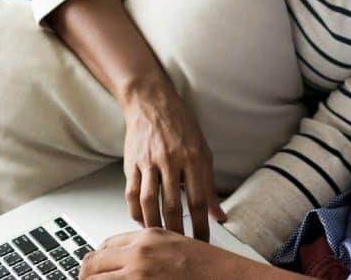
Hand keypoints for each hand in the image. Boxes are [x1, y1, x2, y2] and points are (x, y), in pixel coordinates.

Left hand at [78, 229, 286, 279]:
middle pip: (92, 262)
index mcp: (147, 236)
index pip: (105, 245)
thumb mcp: (175, 244)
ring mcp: (139, 274)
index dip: (97, 260)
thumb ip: (149, 246)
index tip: (94, 269)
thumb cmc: (207, 265)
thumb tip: (128, 255)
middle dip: (86, 275)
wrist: (226, 276)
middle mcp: (139, 253)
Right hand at [121, 81, 226, 240]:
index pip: (198, 200)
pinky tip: (142, 221)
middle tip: (181, 247)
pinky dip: (136, 212)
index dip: (200, 225)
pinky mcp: (132, 163)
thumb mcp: (203, 151)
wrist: (151, 102)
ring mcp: (149, 161)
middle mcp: (171, 159)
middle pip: (173, 204)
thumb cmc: (181, 126)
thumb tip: (220, 215)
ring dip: (155, 224)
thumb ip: (210, 185)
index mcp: (193, 157)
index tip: (202, 242)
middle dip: (177, 231)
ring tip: (161, 239)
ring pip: (149, 201)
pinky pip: (131, 193)